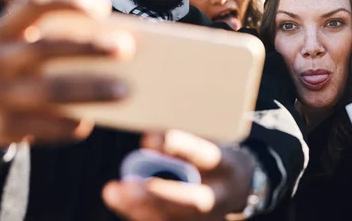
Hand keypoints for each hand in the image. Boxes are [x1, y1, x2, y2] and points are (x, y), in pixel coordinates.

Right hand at [0, 0, 134, 147]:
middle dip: (87, 46)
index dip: (67, 2)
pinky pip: (49, 125)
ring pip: (49, 91)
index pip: (33, 4)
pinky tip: (94, 119)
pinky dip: (74, 123)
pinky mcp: (8, 125)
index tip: (103, 7)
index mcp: (7, 28)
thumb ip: (63, 21)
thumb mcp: (30, 37)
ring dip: (90, 90)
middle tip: (127, 47)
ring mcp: (0, 93)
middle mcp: (0, 57)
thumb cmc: (26, 63)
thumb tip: (111, 19)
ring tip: (125, 90)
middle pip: (44, 48)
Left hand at [102, 130, 254, 220]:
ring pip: (174, 216)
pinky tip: (119, 199)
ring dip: (140, 207)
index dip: (181, 148)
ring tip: (113, 191)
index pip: (207, 156)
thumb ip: (183, 139)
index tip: (151, 139)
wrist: (239, 187)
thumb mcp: (208, 140)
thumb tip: (150, 139)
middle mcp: (221, 196)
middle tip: (124, 184)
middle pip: (190, 200)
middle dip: (155, 193)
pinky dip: (140, 213)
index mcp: (227, 165)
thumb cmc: (216, 156)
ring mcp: (210, 217)